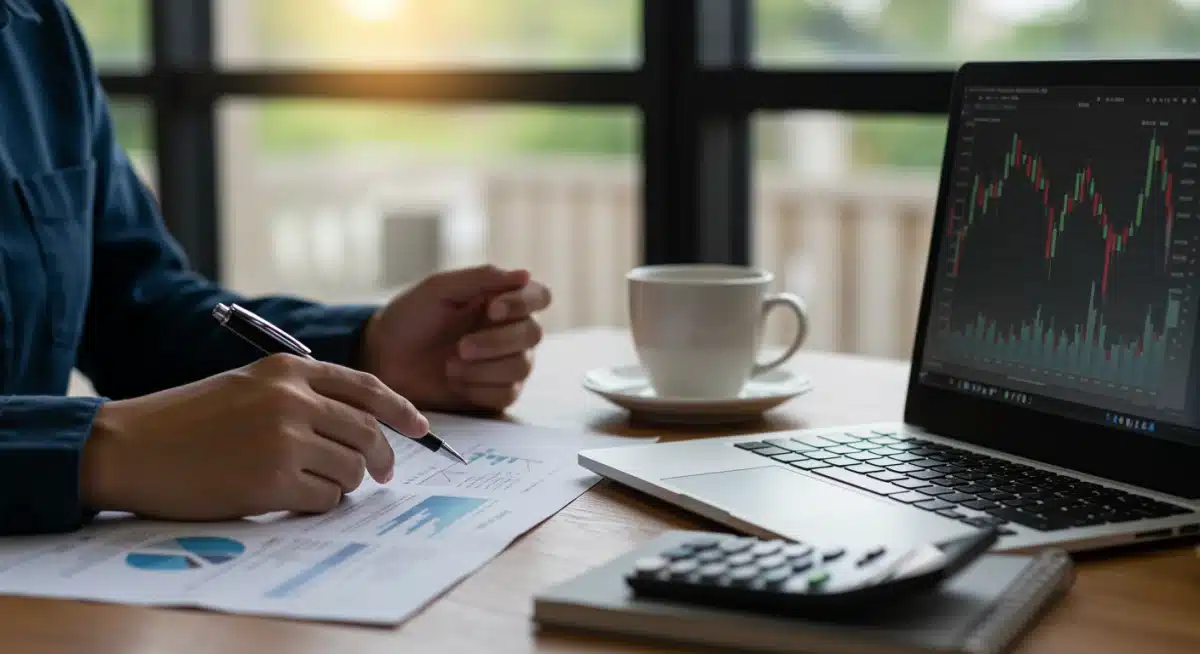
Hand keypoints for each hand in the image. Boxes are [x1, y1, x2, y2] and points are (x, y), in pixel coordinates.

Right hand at [79, 354, 428, 520]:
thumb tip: (362, 425)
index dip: (401, 410)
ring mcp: (285, 440)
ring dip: (344, 484)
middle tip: (382, 474)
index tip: (420, 428)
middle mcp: (293, 400)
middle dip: (382, 457)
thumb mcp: (249, 386)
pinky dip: (318, 504)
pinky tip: (291, 498)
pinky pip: (325, 500)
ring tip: (314, 484)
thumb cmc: (188, 421)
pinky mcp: (273, 481)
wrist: (131, 446)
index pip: (367, 388)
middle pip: (368, 432)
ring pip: (352, 470)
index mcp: (289, 371)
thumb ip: (303, 395)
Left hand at [360, 264, 551, 411]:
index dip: (523, 303)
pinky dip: (479, 387)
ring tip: (450, 365)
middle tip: (461, 347)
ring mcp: (506, 363)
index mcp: (502, 299)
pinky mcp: (496, 393)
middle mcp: (511, 330)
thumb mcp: (439, 289)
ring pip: (522, 367)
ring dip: (485, 367)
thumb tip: (525, 274)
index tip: (492, 309)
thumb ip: (481, 278)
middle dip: (497, 341)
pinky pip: (506, 393)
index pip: (539, 296)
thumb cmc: (411, 318)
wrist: (384, 359)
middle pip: (533, 334)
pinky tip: (455, 381)